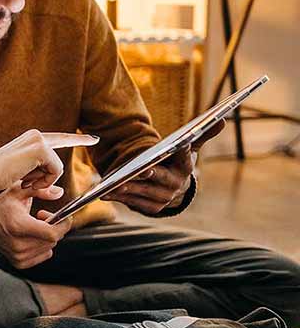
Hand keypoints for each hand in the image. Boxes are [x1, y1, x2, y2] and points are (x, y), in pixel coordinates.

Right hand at [0, 130, 98, 191]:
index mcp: (30, 140)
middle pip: (65, 141)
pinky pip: (55, 171)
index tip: (91, 138)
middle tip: (95, 139)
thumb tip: (59, 192)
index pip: (58, 138)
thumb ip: (42, 184)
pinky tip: (28, 181)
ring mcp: (38, 140)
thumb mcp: (24, 182)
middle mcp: (36, 136)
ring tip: (24, 182)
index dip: (75, 138)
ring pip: (56, 166)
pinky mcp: (40, 149)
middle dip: (80, 141)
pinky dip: (44, 181)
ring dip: (44, 180)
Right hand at [0, 182, 73, 268]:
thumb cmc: (3, 204)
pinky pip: (44, 255)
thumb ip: (40, 190)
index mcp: (19, 226)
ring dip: (47, 236)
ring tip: (35, 225)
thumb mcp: (19, 190)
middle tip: (43, 216)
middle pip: (52, 240)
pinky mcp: (19, 263)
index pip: (52, 234)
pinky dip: (43, 245)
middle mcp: (18, 244)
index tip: (65, 216)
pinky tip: (32, 236)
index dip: (63, 225)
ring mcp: (18, 256)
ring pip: (49, 247)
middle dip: (54, 227)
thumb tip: (59, 192)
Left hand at [103, 120, 224, 214]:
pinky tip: (106, 193)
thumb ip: (202, 135)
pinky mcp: (151, 208)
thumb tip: (222, 119)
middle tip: (142, 170)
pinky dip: (119, 198)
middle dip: (151, 174)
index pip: (186, 160)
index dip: (184, 152)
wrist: (175, 188)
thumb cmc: (178, 162)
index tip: (181, 144)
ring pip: (144, 192)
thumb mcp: (190, 148)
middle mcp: (176, 186)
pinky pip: (133, 202)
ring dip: (130, 189)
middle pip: (161, 179)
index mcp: (185, 168)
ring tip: (115, 184)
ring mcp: (163, 198)